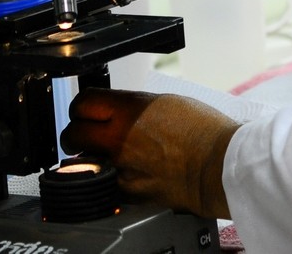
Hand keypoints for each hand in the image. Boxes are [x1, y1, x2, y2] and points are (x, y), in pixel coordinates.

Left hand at [60, 89, 240, 218]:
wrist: (218, 165)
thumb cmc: (204, 132)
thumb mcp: (166, 102)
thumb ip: (135, 106)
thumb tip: (118, 110)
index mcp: (130, 109)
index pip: (84, 103)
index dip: (82, 106)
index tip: (85, 110)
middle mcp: (120, 136)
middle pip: (73, 133)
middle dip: (77, 132)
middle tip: (87, 133)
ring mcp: (120, 165)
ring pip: (86, 160)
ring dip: (93, 155)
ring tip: (113, 153)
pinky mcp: (126, 189)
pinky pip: (108, 180)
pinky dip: (114, 176)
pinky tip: (132, 170)